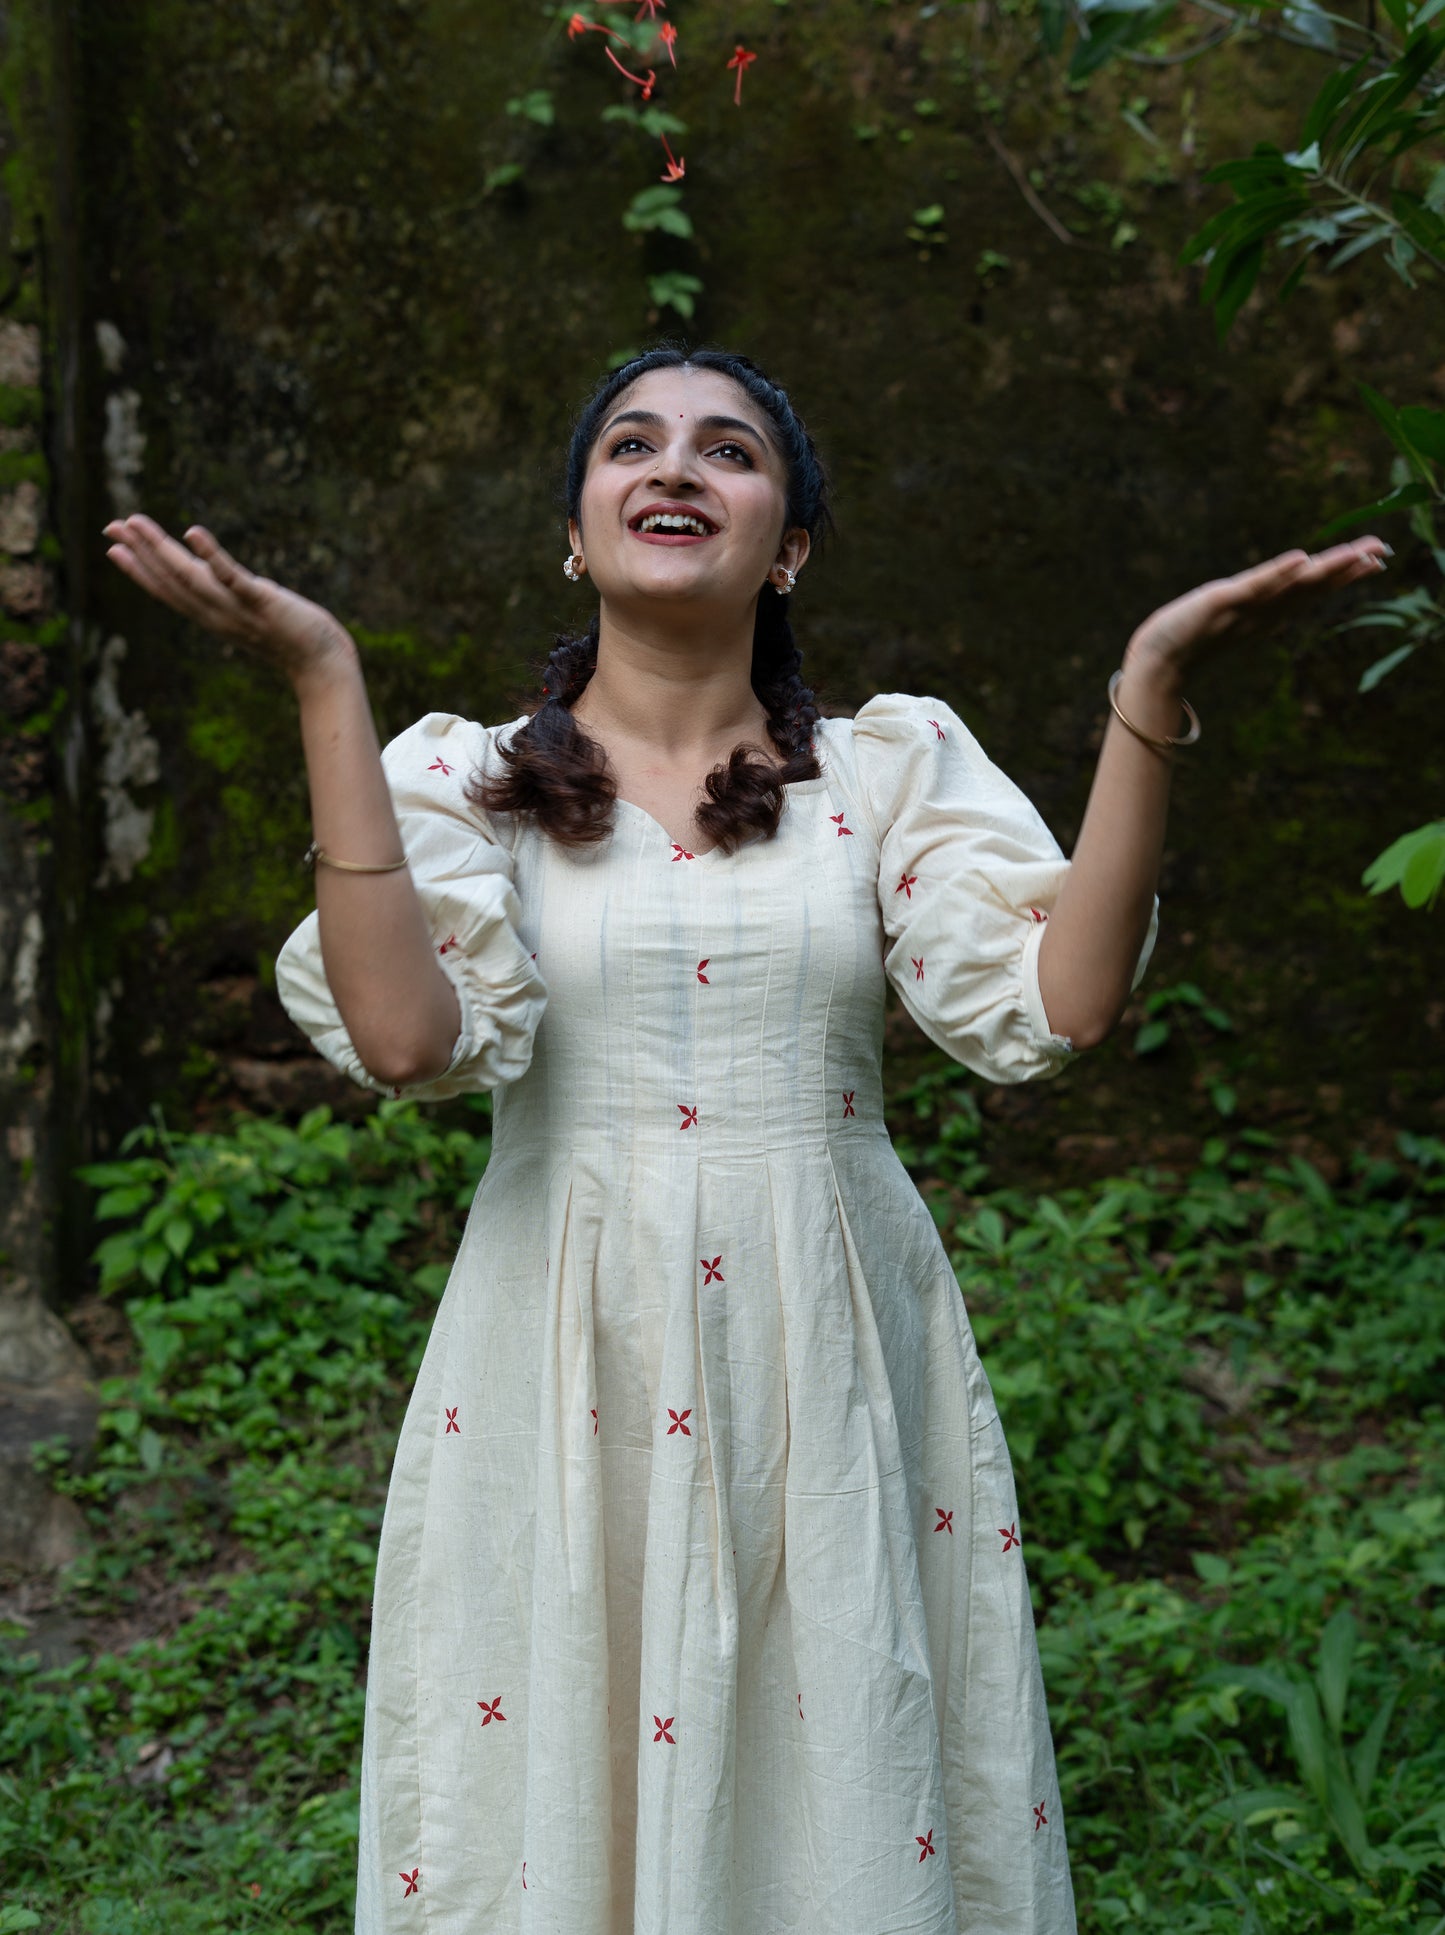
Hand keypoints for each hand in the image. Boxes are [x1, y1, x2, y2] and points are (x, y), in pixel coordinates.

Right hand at [103, 514, 355, 686]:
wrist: (322, 664)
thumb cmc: (291, 637)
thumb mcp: (250, 615)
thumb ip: (230, 599)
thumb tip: (216, 579)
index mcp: (212, 618)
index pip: (168, 592)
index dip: (139, 570)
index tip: (113, 547)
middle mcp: (217, 616)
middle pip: (170, 582)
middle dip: (140, 553)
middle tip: (112, 526)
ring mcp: (237, 610)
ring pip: (190, 577)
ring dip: (161, 549)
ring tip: (137, 523)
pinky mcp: (262, 602)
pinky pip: (231, 577)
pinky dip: (211, 555)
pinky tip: (192, 532)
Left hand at [1124, 536, 1391, 686]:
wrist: (1157, 663)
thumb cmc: (1189, 638)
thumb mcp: (1231, 618)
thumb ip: (1256, 605)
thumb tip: (1271, 596)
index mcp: (1267, 615)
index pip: (1312, 590)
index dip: (1344, 574)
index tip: (1376, 558)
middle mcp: (1263, 614)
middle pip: (1312, 588)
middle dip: (1348, 569)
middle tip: (1383, 551)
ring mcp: (1245, 610)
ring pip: (1292, 587)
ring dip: (1325, 569)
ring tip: (1356, 553)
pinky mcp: (1221, 604)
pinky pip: (1254, 587)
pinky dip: (1277, 573)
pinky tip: (1301, 559)